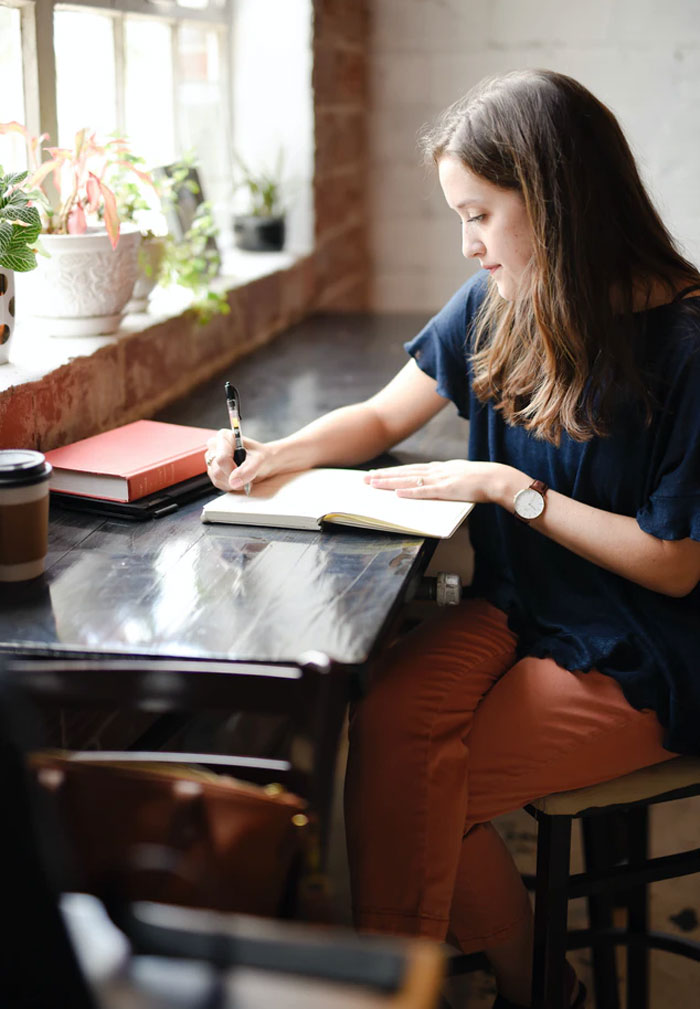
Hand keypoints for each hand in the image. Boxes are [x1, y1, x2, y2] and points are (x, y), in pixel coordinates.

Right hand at [205, 429, 273, 492]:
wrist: (264, 462)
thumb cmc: (262, 456)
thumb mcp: (260, 460)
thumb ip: (248, 470)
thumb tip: (233, 481)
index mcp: (224, 437)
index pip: (222, 459)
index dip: (233, 470)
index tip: (246, 473)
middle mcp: (214, 446)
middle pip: (217, 470)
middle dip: (234, 478)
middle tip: (248, 476)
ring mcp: (211, 458)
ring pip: (216, 478)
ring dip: (233, 483)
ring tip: (244, 476)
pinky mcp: (212, 470)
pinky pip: (218, 483)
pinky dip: (230, 485)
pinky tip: (238, 479)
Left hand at [364, 460, 517, 504]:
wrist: (498, 479)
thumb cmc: (483, 480)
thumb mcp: (461, 476)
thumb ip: (447, 480)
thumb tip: (435, 485)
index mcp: (440, 468)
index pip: (411, 469)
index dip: (393, 472)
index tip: (377, 473)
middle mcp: (437, 471)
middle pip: (404, 472)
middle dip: (383, 475)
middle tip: (364, 478)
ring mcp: (441, 479)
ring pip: (409, 480)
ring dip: (390, 482)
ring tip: (373, 484)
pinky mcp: (447, 490)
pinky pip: (425, 492)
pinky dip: (410, 492)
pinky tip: (396, 493)